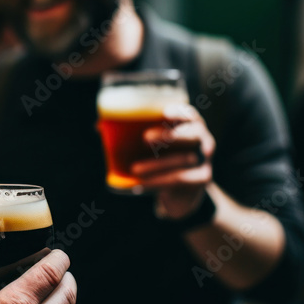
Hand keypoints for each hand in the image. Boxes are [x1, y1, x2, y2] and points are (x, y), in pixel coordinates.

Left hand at [133, 104, 214, 220]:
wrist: (181, 192)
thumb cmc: (162, 157)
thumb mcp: (151, 144)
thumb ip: (130, 132)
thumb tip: (98, 126)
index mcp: (190, 125)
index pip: (189, 114)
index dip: (179, 111)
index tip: (164, 111)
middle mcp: (202, 139)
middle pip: (191, 134)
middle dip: (168, 135)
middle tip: (144, 137)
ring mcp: (204, 160)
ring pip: (183, 160)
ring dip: (157, 164)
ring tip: (134, 170)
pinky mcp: (202, 178)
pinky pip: (181, 179)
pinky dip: (159, 182)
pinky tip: (141, 186)